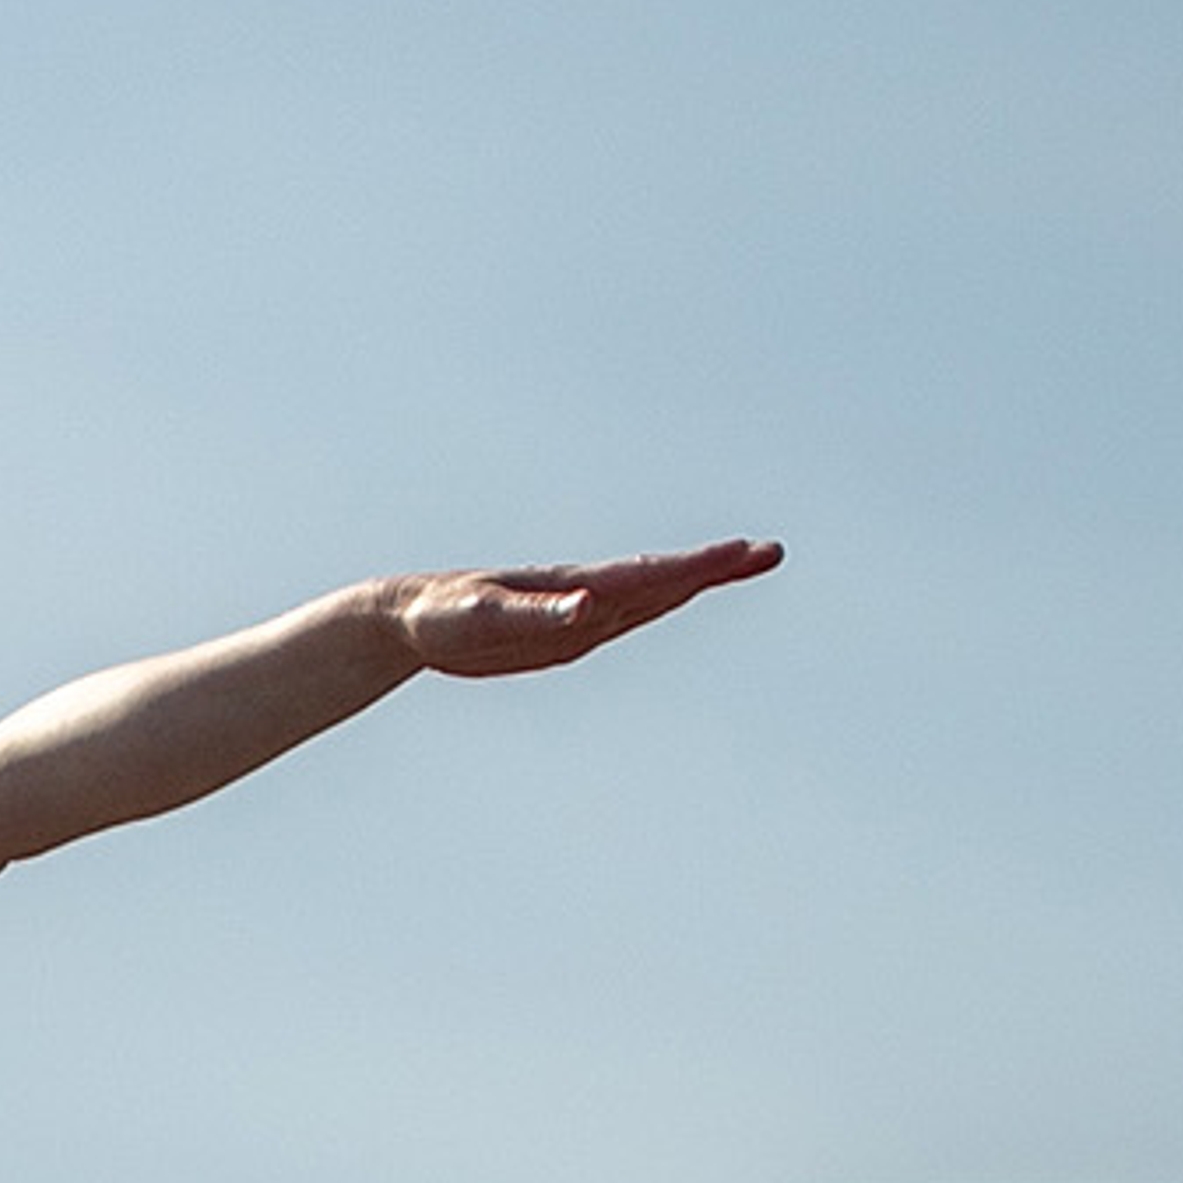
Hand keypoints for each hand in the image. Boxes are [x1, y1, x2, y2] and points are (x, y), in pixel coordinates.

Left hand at [391, 538, 781, 675]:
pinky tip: (678, 595)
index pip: (649, 576)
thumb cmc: (443, 616)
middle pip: (663, 578)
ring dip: (697, 580)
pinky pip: (625, 615)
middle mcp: (585, 593)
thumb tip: (587, 605)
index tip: (747, 553)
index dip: (700, 568)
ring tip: (746, 563)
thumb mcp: (483, 621)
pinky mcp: (565, 631)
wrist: (411, 617)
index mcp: (574, 588)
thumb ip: (536, 614)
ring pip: (651, 594)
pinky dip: (661, 601)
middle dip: (717, 567)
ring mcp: (578, 611)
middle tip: (771, 552)